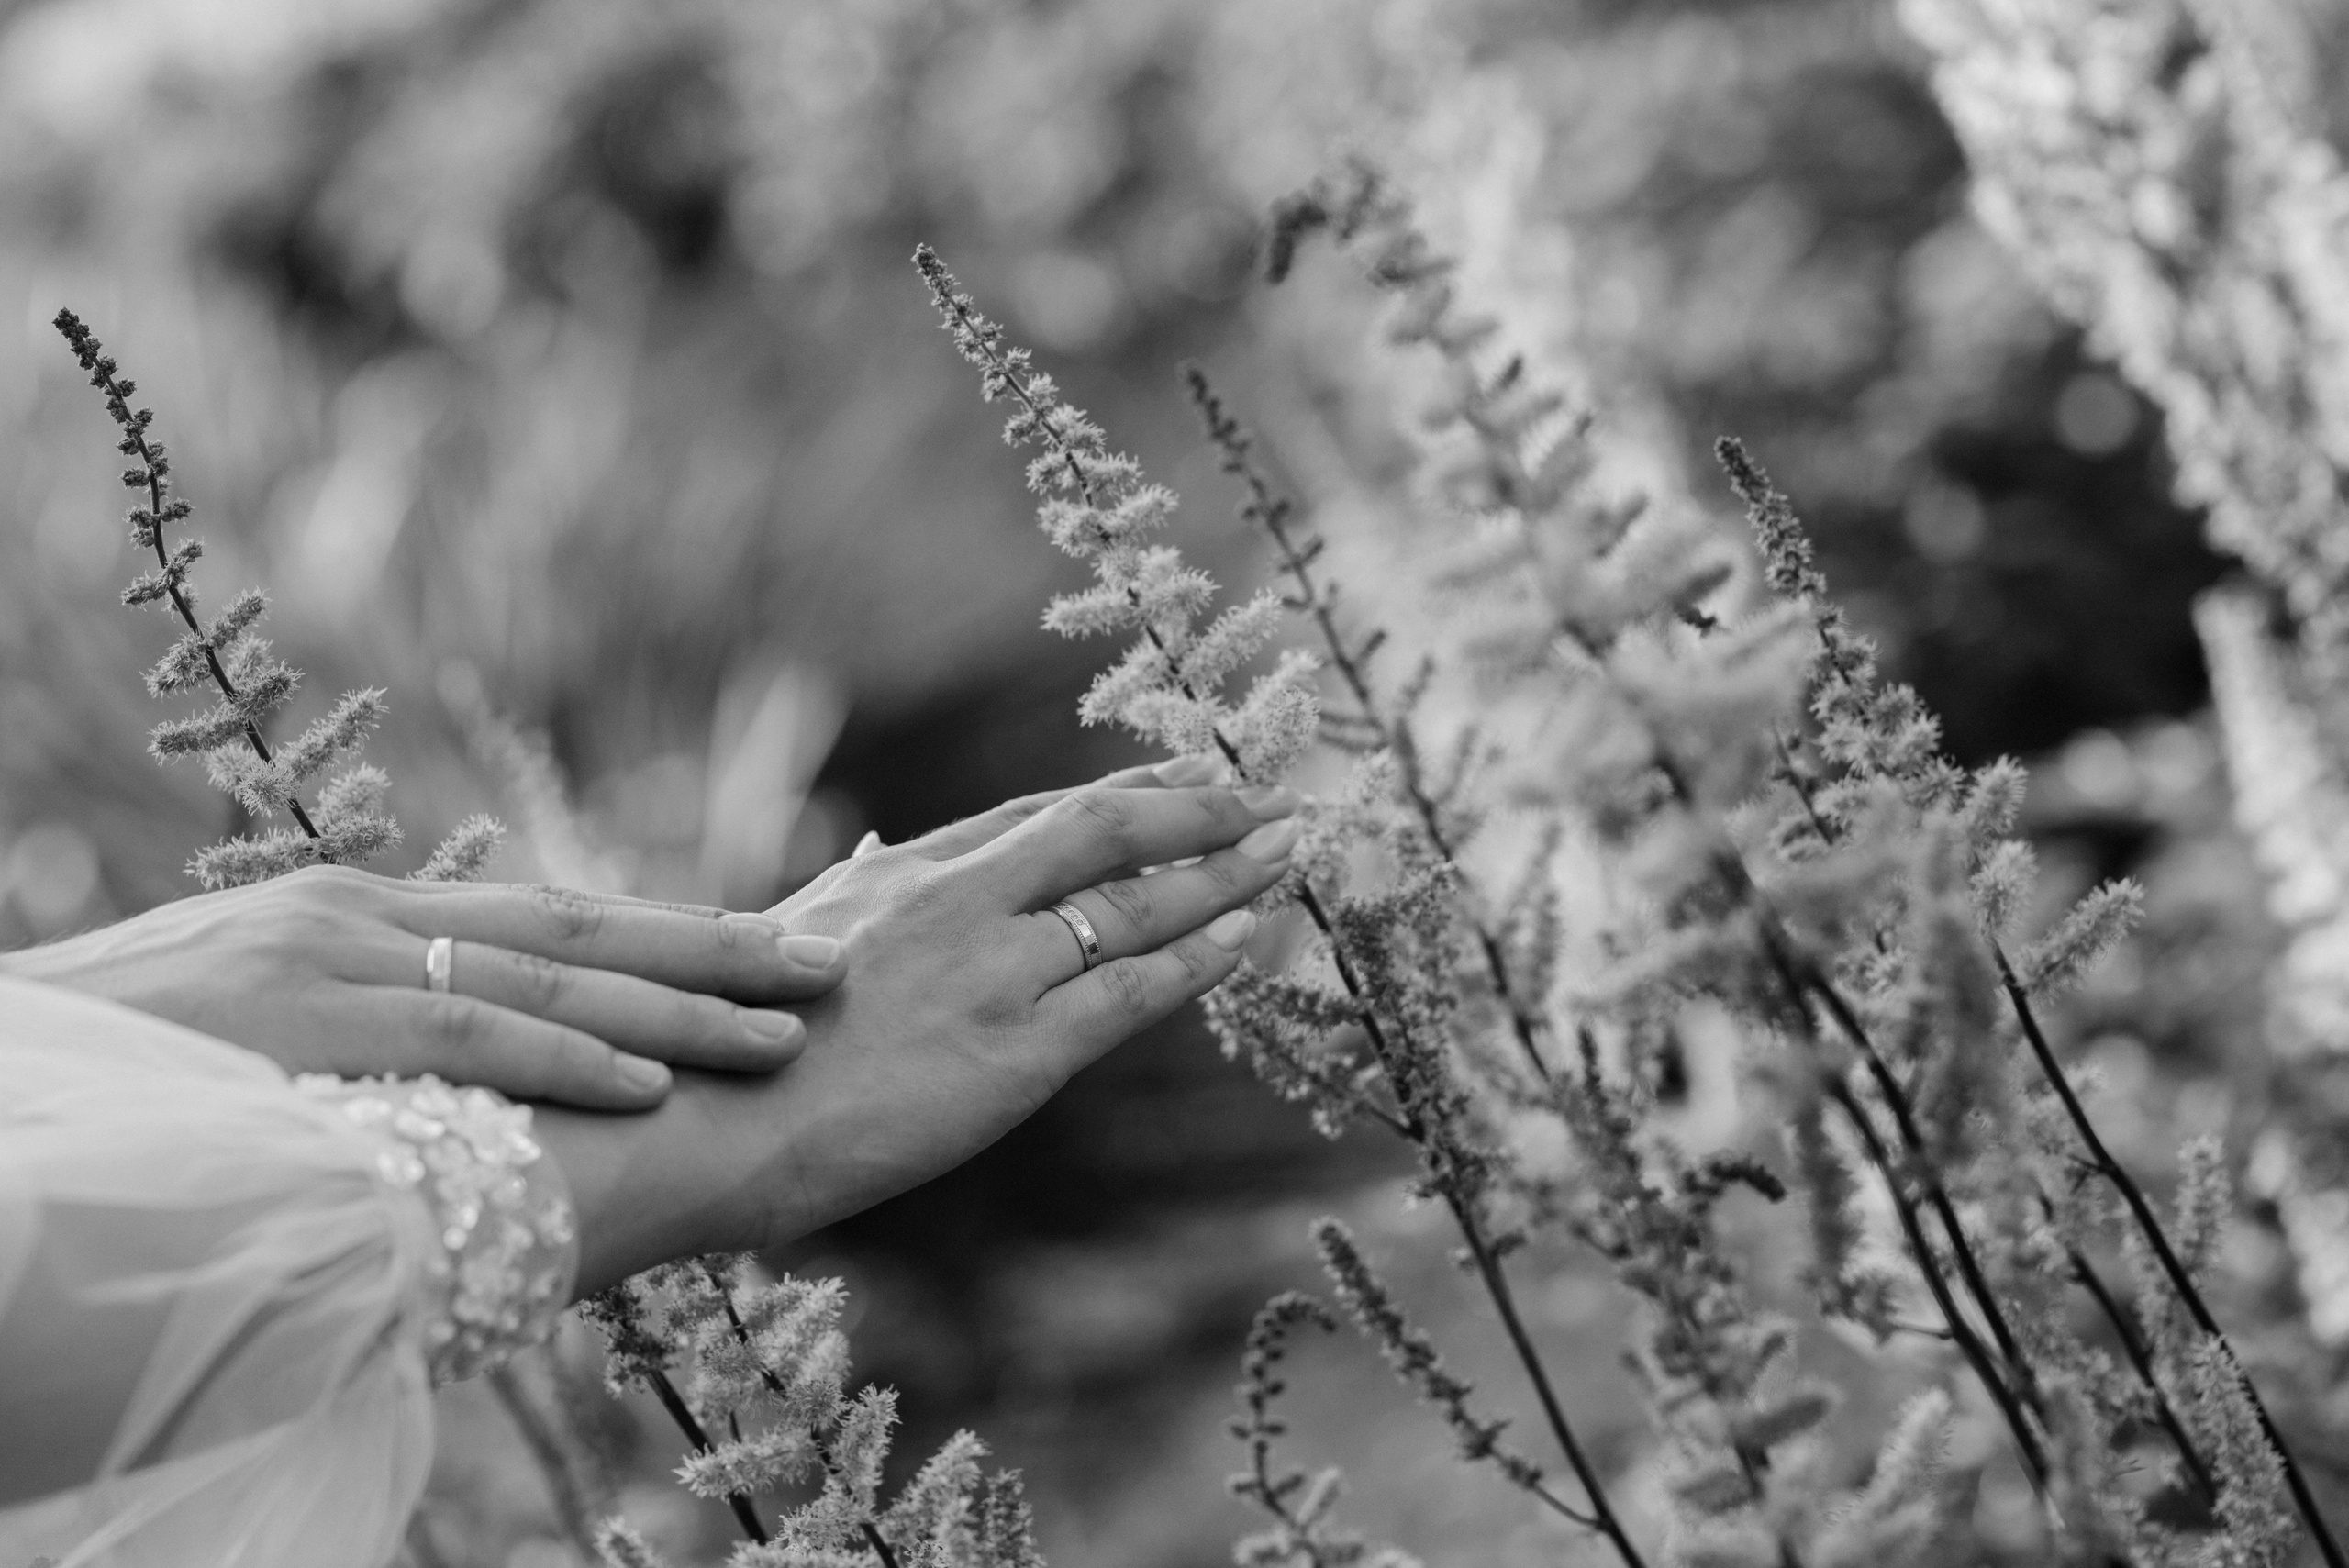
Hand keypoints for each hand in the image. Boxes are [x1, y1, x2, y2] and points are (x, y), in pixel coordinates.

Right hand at [0, 868, 846, 1108]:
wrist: (5, 1083)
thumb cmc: (136, 1072)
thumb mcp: (273, 1040)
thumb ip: (379, 1045)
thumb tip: (474, 1088)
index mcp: (362, 918)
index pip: (547, 918)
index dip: (666, 932)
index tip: (769, 944)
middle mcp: (359, 917)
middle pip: (577, 926)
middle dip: (712, 949)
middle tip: (827, 964)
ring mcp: (328, 958)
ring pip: (544, 973)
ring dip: (676, 1006)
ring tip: (785, 1027)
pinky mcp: (296, 1015)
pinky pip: (459, 1029)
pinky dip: (564, 1051)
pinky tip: (650, 1076)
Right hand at [537, 756, 1300, 1291]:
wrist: (705, 1126)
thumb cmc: (728, 1049)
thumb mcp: (786, 938)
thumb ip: (854, 890)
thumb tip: (883, 846)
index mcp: (899, 874)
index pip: (1032, 816)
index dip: (1118, 792)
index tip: (1180, 774)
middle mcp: (955, 902)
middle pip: (1100, 832)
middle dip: (1193, 808)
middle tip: (1263, 792)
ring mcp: (990, 971)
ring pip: (1133, 905)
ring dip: (1222, 873)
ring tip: (1287, 848)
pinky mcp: (1016, 1049)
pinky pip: (1133, 988)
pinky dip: (1201, 956)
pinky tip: (1251, 933)